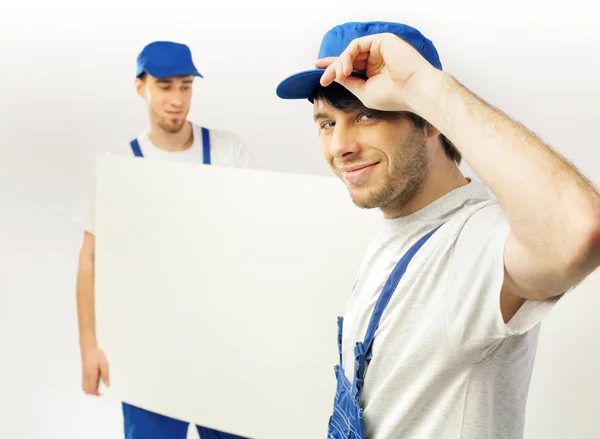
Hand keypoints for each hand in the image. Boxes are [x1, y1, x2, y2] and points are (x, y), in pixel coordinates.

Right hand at [80, 345, 109, 395]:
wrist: (88, 348)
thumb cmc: (97, 355)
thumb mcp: (104, 364)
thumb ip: (105, 375)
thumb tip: (107, 385)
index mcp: (92, 374)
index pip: (92, 389)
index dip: (97, 394)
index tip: (103, 394)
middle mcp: (86, 376)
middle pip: (87, 390)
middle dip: (93, 394)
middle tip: (101, 392)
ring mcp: (83, 375)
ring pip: (84, 388)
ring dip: (90, 391)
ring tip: (98, 389)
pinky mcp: (83, 373)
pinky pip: (83, 383)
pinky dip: (87, 387)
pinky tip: (94, 384)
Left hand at [314, 33, 436, 111]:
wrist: (413, 90)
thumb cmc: (393, 96)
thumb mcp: (364, 92)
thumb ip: (350, 82)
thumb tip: (335, 76)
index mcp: (374, 73)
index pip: (351, 68)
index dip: (334, 69)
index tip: (320, 74)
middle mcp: (376, 59)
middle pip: (348, 59)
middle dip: (333, 68)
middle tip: (324, 80)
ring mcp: (379, 49)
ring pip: (351, 52)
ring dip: (340, 64)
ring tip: (338, 77)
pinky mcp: (381, 40)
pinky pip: (357, 45)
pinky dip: (348, 56)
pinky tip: (346, 70)